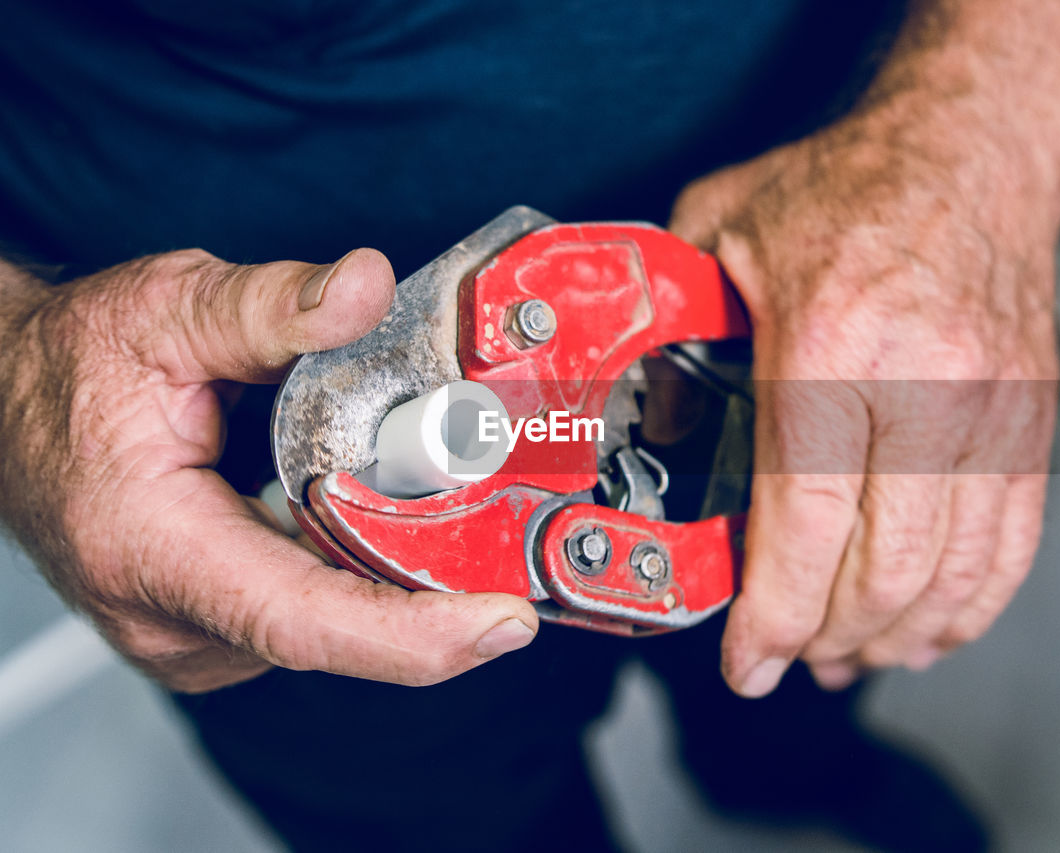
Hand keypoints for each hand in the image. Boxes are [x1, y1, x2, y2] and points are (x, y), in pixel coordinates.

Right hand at [0, 249, 537, 691]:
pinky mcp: (209, 628)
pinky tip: (398, 540)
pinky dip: (362, 585)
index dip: (414, 636)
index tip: (500, 625)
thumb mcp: (165, 309)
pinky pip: (307, 620)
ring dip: (400, 590)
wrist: (8, 405)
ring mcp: (188, 633)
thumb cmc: (68, 368)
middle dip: (436, 603)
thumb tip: (366, 287)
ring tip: (462, 538)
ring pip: (327, 632)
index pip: (303, 619)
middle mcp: (170, 617)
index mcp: (153, 548)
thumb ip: (270, 303)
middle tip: (517, 556)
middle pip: (335, 633)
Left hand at [670, 126, 1058, 696]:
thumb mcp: (728, 228)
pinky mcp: (1030, 426)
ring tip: (848, 657)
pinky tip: (926, 630)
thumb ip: (672, 310)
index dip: (773, 616)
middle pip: (883, 569)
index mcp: (833, 346)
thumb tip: (629, 384)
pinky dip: (967, 607)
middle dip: (826, 638)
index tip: (747, 664)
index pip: (804, 521)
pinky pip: (1012, 547)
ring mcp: (991, 414)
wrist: (975, 153)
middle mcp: (923, 389)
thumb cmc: (851, 186)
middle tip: (788, 657)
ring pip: (951, 575)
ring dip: (893, 638)